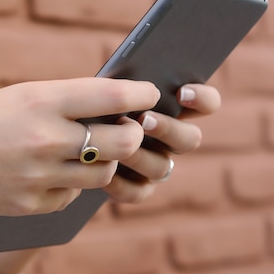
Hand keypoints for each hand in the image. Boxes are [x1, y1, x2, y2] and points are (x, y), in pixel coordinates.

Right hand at [0, 78, 159, 219]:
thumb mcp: (7, 97)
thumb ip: (52, 105)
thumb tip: (96, 109)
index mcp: (36, 99)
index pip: (110, 94)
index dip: (139, 92)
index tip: (150, 92)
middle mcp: (43, 138)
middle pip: (121, 140)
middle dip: (133, 132)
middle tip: (130, 126)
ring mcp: (37, 177)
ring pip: (102, 172)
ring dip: (104, 160)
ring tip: (89, 149)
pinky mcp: (28, 205)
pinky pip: (70, 196)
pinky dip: (71, 184)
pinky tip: (51, 172)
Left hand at [101, 83, 220, 202]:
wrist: (67, 135)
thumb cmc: (91, 101)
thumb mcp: (107, 87)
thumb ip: (126, 84)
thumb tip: (132, 81)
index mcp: (173, 108)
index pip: (206, 103)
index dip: (202, 99)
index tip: (181, 93)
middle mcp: (172, 138)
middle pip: (191, 139)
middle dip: (168, 129)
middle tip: (144, 119)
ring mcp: (157, 164)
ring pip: (163, 167)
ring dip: (140, 156)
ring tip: (117, 147)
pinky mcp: (137, 188)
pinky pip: (138, 192)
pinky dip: (121, 183)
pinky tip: (106, 171)